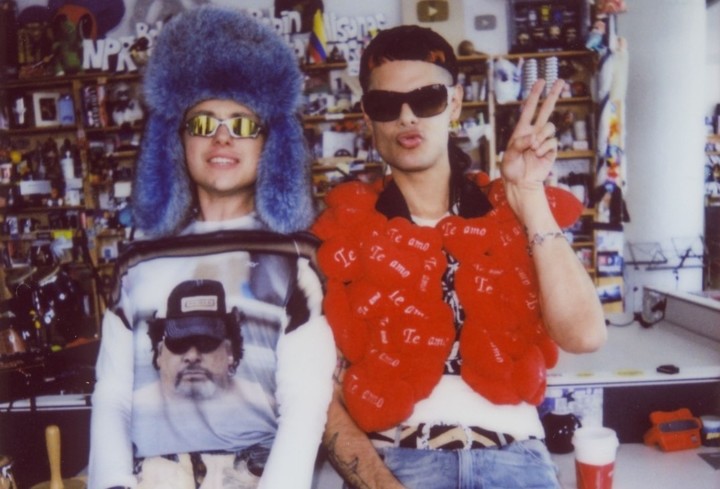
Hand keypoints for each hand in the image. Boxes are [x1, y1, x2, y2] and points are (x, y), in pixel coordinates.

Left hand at [500, 79, 563, 195]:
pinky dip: (545, 148)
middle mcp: (534, 132)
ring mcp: (544, 140)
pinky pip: (553, 142)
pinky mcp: (551, 149)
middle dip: (553, 94)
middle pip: (546, 109)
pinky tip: (538, 155)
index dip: (534, 95)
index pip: (529, 108)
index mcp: (522, 130)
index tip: (540, 81)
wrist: (522, 183)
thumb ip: (519, 144)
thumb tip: (534, 137)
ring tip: (534, 149)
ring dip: (542, 136)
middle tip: (560, 81)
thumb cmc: (511, 169)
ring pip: (550, 127)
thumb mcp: (509, 156)